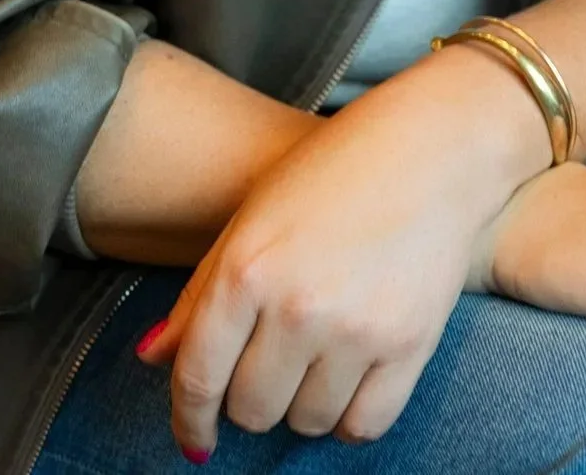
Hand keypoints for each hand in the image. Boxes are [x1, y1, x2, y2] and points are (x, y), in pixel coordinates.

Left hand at [137, 76, 530, 460]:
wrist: (432, 147)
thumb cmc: (334, 171)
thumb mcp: (253, 216)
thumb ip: (200, 292)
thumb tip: (153, 358)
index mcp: (246, 268)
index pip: (197, 376)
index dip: (188, 418)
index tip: (193, 437)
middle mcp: (296, 306)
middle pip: (251, 408)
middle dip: (249, 397)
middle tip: (268, 363)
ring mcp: (356, 331)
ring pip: (306, 422)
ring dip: (300, 403)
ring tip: (314, 357)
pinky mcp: (409, 346)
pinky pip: (363, 426)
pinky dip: (348, 416)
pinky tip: (347, 380)